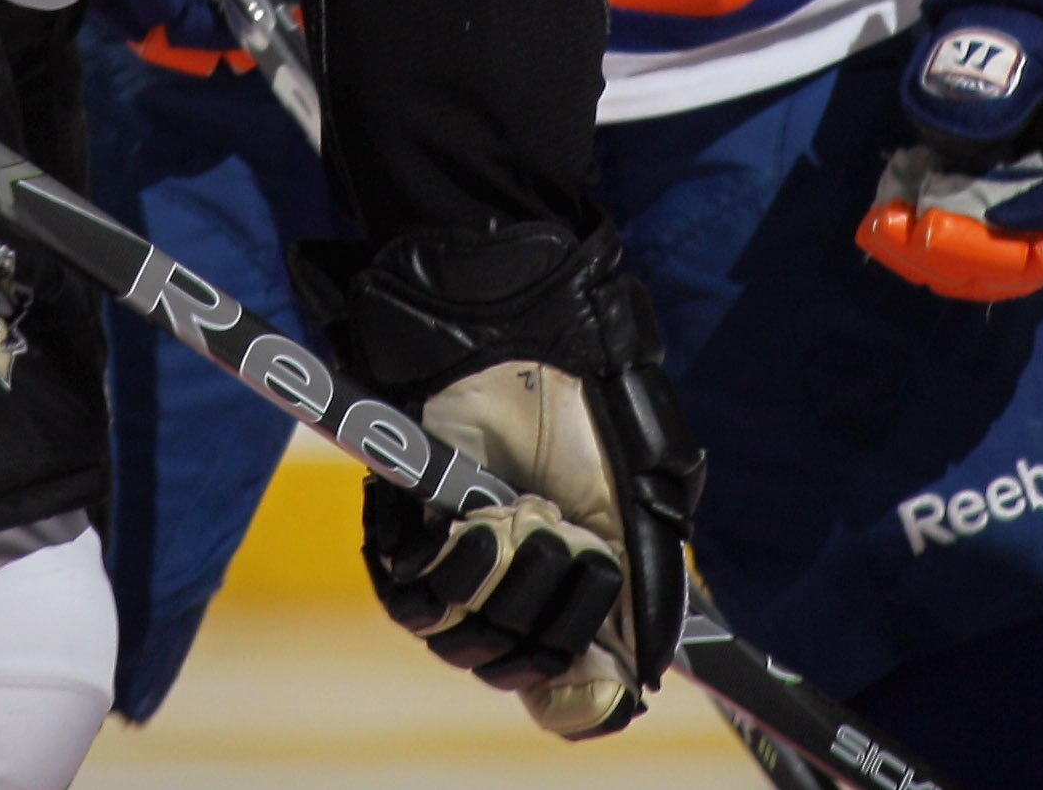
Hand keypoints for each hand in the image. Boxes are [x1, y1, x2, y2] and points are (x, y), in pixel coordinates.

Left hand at [334, 221, 701, 739]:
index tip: (602, 675)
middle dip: (553, 610)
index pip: (561, 685)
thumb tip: (631, 687)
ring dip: (509, 586)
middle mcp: (503, 590)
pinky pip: (417, 602)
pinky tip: (481, 523)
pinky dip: (458, 570)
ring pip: (469, 645)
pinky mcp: (400, 538)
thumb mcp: (633, 508)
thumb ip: (642, 596)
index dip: (579, 690)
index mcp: (561, 591)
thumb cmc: (575, 418)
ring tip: (526, 516)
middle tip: (566, 536)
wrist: (514, 352)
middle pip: (518, 666)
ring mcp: (451, 567)